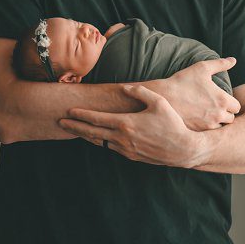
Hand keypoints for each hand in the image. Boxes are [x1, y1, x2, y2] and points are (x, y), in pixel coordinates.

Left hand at [60, 85, 205, 167]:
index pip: (96, 118)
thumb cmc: (173, 124)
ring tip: (75, 130)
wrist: (183, 149)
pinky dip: (100, 142)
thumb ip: (140, 92)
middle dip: (75, 126)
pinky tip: (97, 138)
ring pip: (99, 142)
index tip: (69, 111)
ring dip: (86, 136)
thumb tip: (125, 87)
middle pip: (91, 132)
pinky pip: (111, 148)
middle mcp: (122, 138)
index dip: (81, 114)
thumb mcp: (159, 103)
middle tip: (61, 122)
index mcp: (125, 123)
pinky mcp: (131, 156)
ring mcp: (125, 149)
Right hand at [147, 58, 241, 130]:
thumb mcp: (201, 68)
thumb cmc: (181, 81)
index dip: (230, 104)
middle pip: (230, 119)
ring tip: (205, 118)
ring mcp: (208, 126)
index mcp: (223, 100)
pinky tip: (197, 124)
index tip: (221, 102)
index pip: (237, 107)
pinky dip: (205, 131)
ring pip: (220, 129)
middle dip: (225, 115)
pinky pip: (207, 136)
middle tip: (213, 110)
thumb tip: (233, 60)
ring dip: (216, 124)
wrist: (160, 97)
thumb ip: (220, 64)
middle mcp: (219, 115)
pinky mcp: (197, 134)